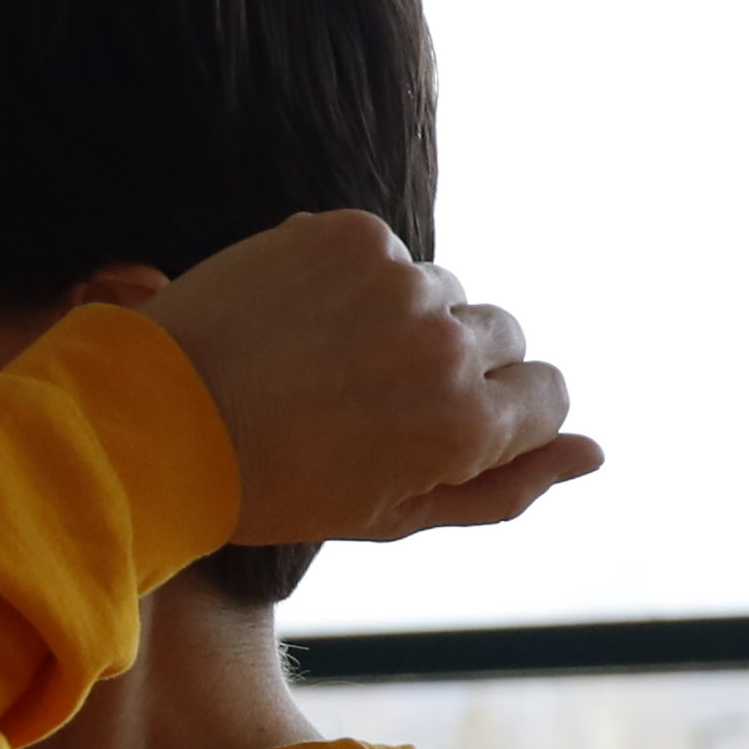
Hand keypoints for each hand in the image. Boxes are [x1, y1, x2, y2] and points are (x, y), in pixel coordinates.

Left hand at [103, 213, 602, 547]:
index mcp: (468, 427)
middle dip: (460, 364)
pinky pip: (387, 253)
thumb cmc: (276, 488)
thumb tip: (595, 453)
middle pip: (504, 336)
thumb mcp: (396, 513)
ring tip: (324, 362)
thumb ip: (505, 487)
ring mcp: (400, 283)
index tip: (444, 424)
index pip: (549, 393)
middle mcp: (448, 347)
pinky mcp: (350, 235)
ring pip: (443, 291)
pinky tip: (297, 320)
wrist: (153, 424)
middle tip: (372, 398)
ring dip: (404, 318)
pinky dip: (355, 279)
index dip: (502, 413)